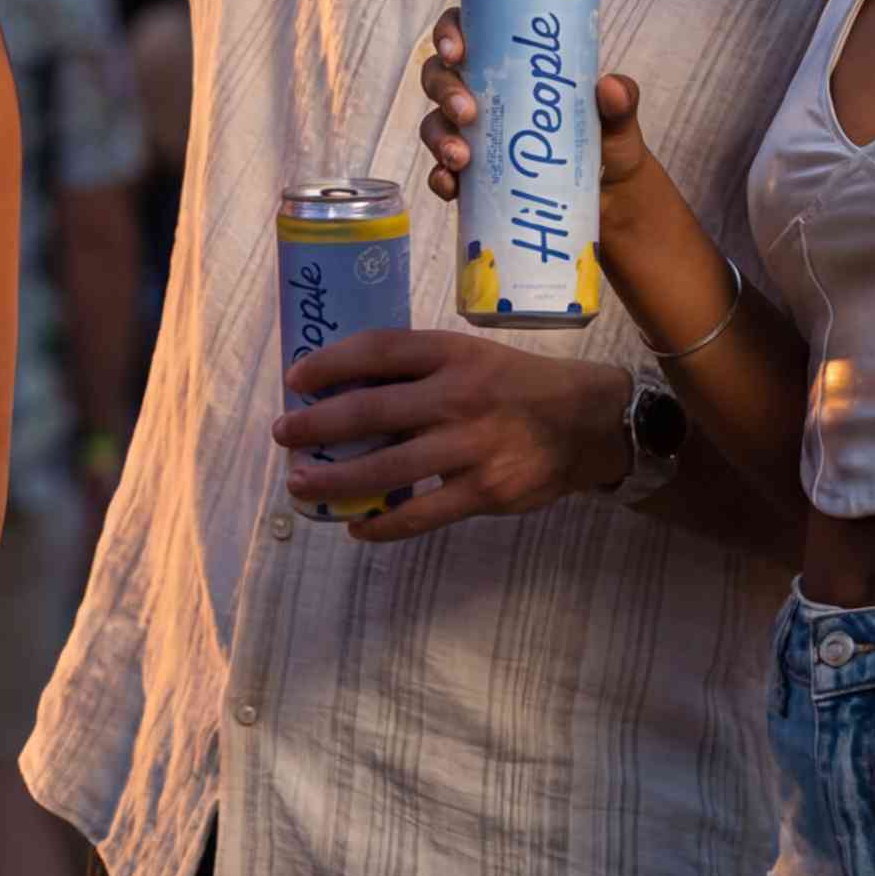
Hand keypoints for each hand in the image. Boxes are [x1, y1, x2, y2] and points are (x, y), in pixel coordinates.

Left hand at [273, 331, 629, 541]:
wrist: (588, 422)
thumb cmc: (516, 387)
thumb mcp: (471, 357)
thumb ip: (419, 368)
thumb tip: (344, 386)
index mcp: (452, 355)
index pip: (379, 349)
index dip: (330, 362)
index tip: (295, 378)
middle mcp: (458, 396)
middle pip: (371, 409)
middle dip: (318, 424)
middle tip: (285, 435)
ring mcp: (471, 446)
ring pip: (387, 467)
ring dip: (337, 480)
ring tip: (301, 485)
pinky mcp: (485, 490)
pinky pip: (421, 513)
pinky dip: (383, 524)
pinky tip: (357, 526)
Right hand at [412, 13, 669, 215]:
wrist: (610, 202)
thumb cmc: (608, 145)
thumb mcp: (618, 122)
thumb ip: (621, 104)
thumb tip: (610, 87)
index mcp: (511, 65)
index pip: (468, 32)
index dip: (449, 33)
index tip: (458, 50)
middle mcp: (483, 93)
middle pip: (439, 76)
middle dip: (444, 90)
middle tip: (466, 111)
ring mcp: (472, 135)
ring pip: (434, 123)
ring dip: (439, 137)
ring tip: (461, 158)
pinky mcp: (471, 175)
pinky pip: (442, 172)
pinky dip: (441, 178)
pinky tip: (452, 186)